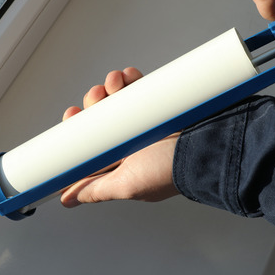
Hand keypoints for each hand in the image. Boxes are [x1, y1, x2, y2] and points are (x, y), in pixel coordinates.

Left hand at [59, 67, 179, 207]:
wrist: (207, 146)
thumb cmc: (170, 171)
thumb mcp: (127, 185)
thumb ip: (95, 189)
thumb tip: (68, 198)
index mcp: (118, 163)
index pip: (88, 145)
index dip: (76, 128)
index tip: (72, 115)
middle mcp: (128, 143)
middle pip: (98, 117)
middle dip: (93, 103)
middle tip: (97, 97)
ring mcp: (141, 122)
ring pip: (114, 99)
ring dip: (109, 87)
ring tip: (115, 83)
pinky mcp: (156, 104)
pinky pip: (137, 87)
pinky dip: (130, 78)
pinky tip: (128, 76)